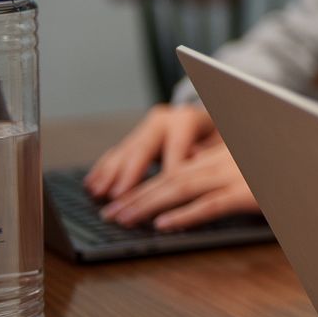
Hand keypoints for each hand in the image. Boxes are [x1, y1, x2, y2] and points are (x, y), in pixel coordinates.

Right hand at [85, 103, 219, 200]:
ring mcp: (147, 129)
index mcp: (187, 119)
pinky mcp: (137, 138)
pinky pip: (116, 154)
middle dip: (130, 175)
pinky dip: (104, 170)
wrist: (214, 123)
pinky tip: (92, 184)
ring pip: (126, 151)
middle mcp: (163, 121)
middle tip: (118, 196)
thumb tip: (196, 159)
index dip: (169, 170)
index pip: (176, 147)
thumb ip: (213, 152)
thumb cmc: (223, 139)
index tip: (163, 194)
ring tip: (99, 193)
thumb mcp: (225, 145)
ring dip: (110, 175)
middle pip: (143, 148)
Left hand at [97, 140, 258, 230]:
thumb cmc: (296, 168)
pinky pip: (211, 205)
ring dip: (148, 204)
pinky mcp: (252, 193)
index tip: (122, 195)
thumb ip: (229, 170)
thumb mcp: (258, 166)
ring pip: (182, 187)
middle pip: (172, 176)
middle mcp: (229, 158)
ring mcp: (239, 174)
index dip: (147, 181)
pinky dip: (185, 215)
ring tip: (122, 219)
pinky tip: (163, 226)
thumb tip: (197, 181)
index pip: (178, 166)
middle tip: (110, 213)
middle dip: (138, 194)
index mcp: (228, 151)